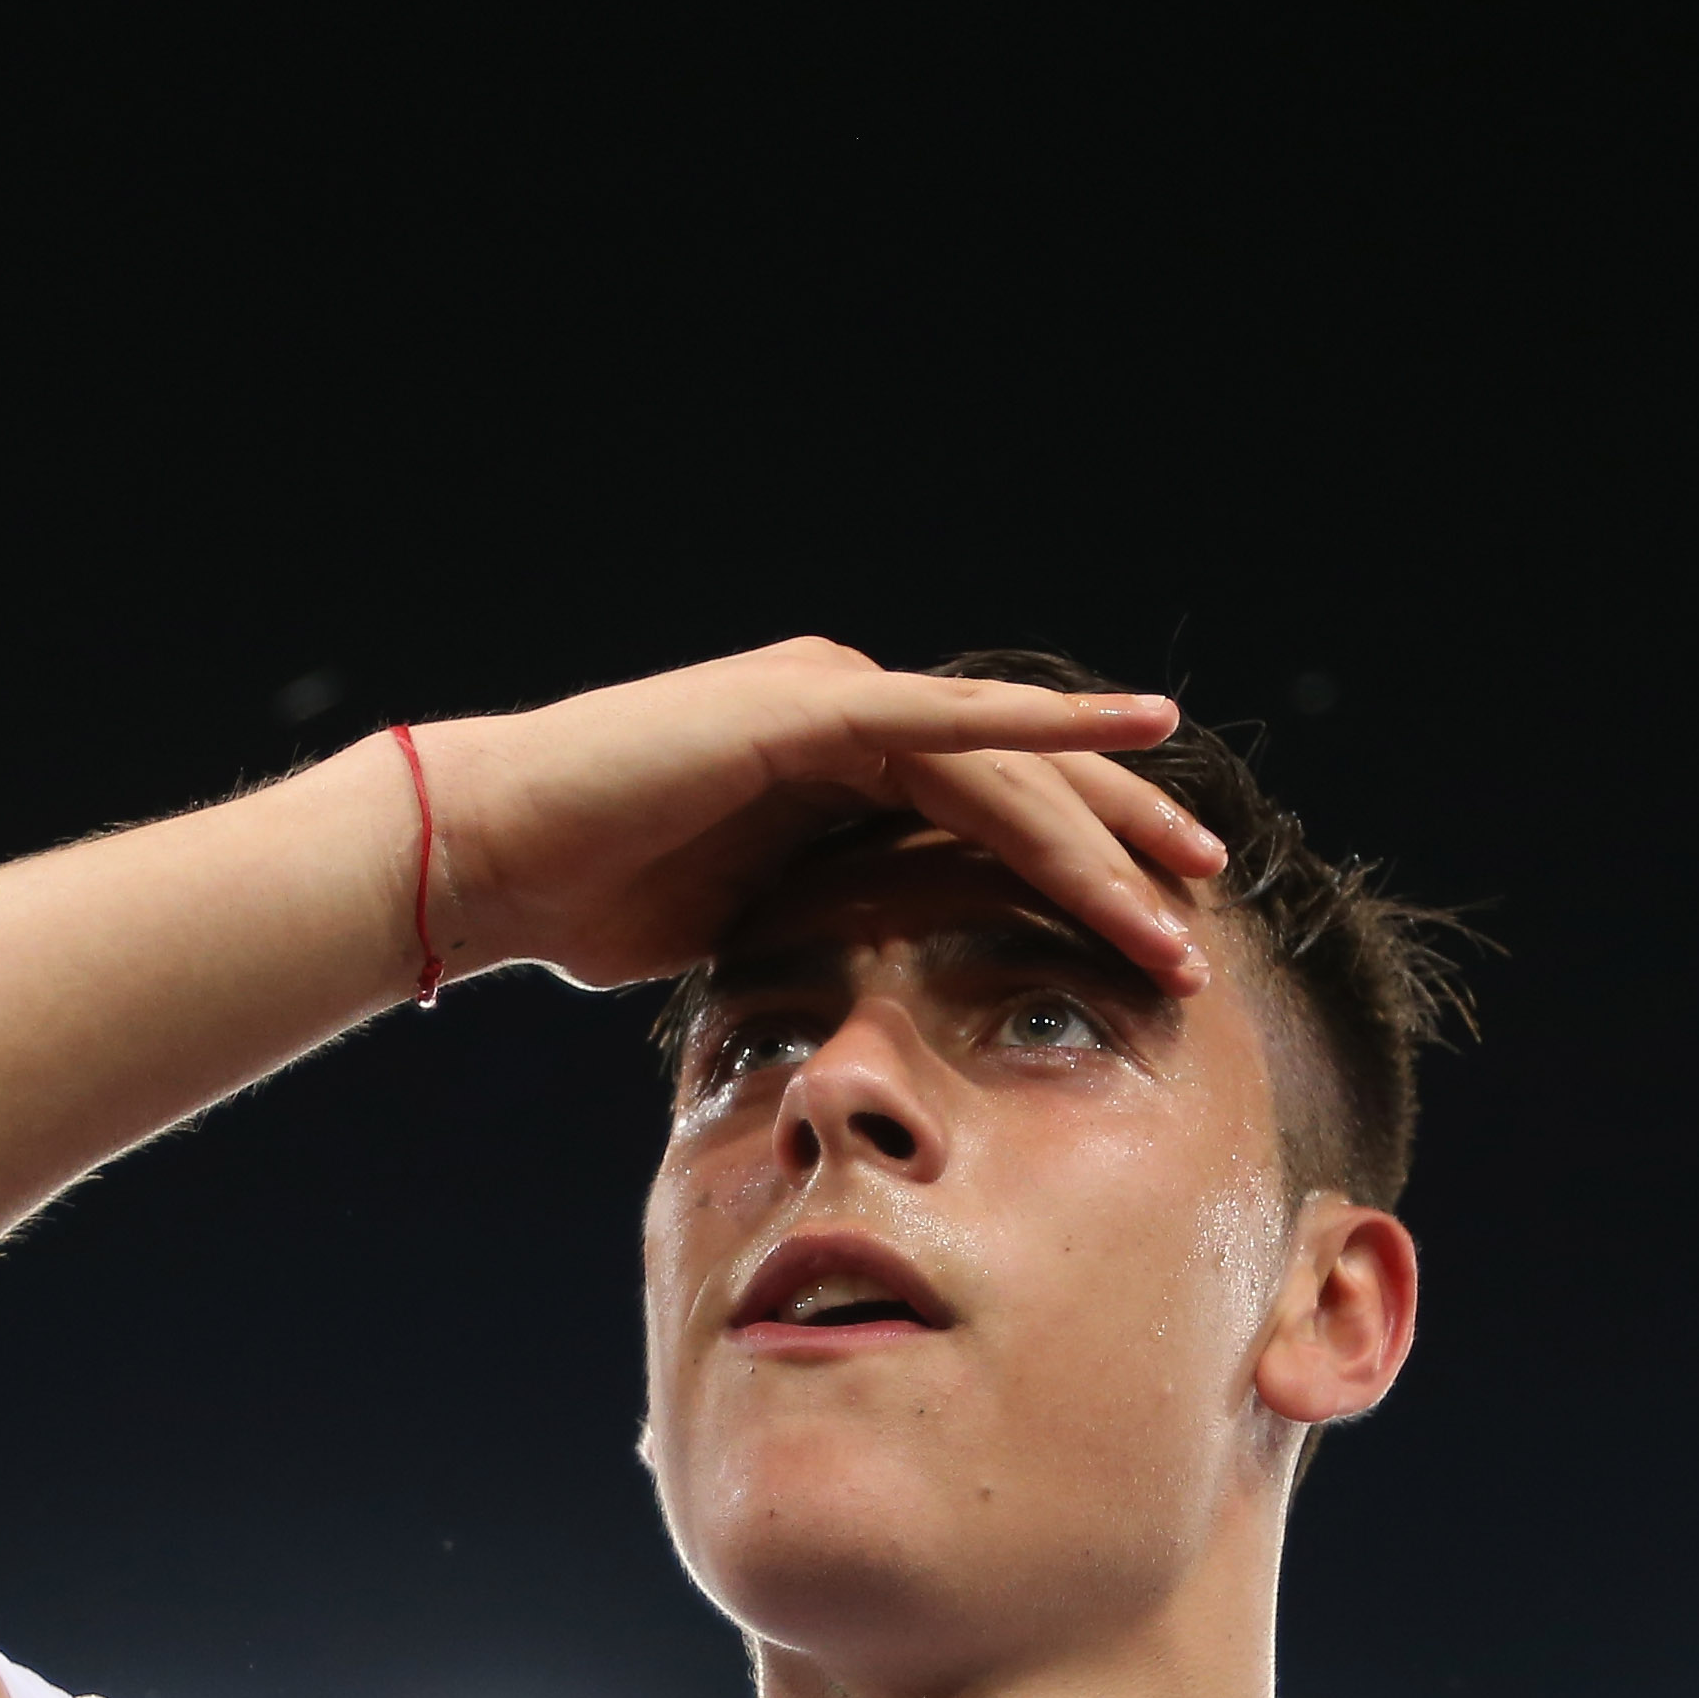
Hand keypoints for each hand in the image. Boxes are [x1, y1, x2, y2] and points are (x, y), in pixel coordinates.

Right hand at [408, 639, 1225, 992]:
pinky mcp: (812, 708)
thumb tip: (862, 998)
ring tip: (1187, 891)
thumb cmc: (586, 898)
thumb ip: (812, 927)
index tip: (1148, 931)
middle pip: (1020, 785)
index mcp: (833, 769)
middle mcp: (849, 714)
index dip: (1074, 868)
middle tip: (1206, 910)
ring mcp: (833, 699)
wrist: (492, 854)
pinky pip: (952, 723)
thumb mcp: (735, 926)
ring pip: (1004, 767)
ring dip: (1102, 832)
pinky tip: (1144, 733)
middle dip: (1119, 849)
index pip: (984, 817)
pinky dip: (1050, 728)